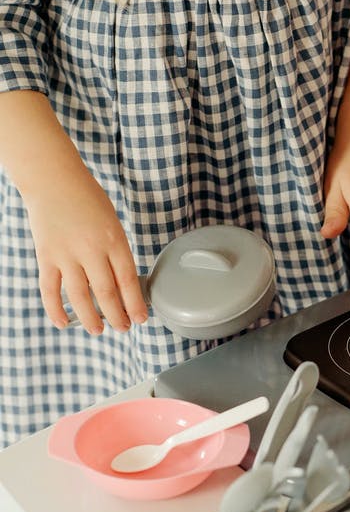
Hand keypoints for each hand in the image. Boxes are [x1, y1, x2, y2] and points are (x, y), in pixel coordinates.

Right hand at [22, 175, 147, 334]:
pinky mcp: (46, 256)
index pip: (128, 280)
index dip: (134, 304)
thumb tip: (121, 285)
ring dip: (90, 318)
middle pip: (106, 292)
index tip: (140, 319)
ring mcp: (66, 254)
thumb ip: (116, 253)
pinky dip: (56, 309)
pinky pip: (50, 289)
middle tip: (123, 328)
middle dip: (116, 315)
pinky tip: (63, 323)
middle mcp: (91, 249)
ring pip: (79, 296)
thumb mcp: (113, 224)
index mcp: (114, 240)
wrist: (54, 180)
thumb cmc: (89, 201)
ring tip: (99, 330)